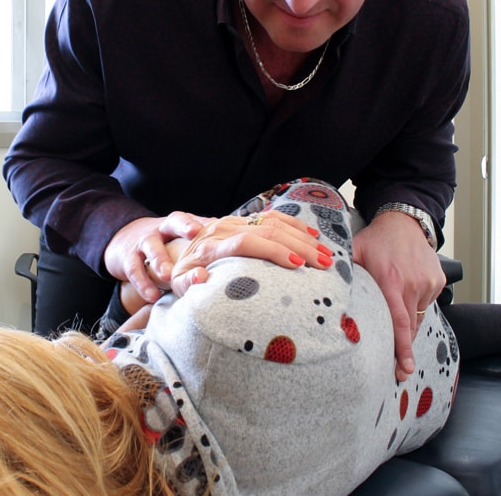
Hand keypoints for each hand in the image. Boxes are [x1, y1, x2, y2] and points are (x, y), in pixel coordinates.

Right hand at [104, 212, 209, 303]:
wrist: (122, 239)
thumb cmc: (162, 240)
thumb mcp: (179, 233)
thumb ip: (205, 234)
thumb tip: (239, 235)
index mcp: (176, 223)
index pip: (190, 217)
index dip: (198, 220)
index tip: (211, 226)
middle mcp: (160, 229)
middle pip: (172, 223)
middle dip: (183, 228)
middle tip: (195, 236)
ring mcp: (143, 243)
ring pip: (151, 248)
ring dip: (161, 261)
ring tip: (169, 276)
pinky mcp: (128, 260)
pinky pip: (134, 271)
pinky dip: (143, 285)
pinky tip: (153, 296)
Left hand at [168, 211, 333, 296]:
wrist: (175, 255)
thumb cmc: (182, 277)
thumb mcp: (178, 285)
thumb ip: (187, 284)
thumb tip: (202, 276)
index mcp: (210, 245)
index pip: (246, 243)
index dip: (272, 252)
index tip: (296, 266)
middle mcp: (224, 228)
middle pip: (267, 231)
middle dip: (299, 247)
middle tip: (323, 264)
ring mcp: (234, 222)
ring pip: (274, 222)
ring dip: (302, 238)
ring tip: (325, 256)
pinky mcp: (242, 220)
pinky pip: (272, 216)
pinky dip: (294, 225)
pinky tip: (313, 236)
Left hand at [352, 211, 445, 381]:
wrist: (405, 221)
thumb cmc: (376, 239)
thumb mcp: (354, 249)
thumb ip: (339, 268)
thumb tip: (314, 280)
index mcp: (392, 281)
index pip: (398, 321)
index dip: (402, 347)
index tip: (404, 368)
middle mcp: (413, 284)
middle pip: (410, 327)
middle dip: (405, 351)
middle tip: (399, 372)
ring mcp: (428, 284)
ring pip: (418, 316)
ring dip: (408, 326)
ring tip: (396, 319)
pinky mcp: (438, 282)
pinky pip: (426, 304)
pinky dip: (415, 307)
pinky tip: (405, 295)